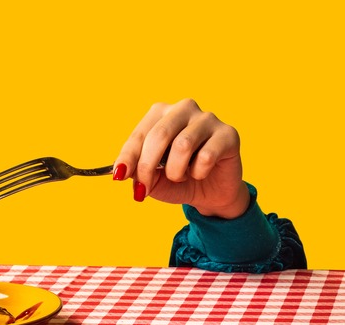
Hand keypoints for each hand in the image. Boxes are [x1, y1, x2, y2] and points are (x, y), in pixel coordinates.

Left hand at [113, 98, 248, 218]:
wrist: (209, 192)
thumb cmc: (177, 178)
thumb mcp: (151, 178)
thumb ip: (137, 170)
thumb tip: (124, 171)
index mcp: (160, 113)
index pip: (140, 134)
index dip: (128, 157)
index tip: (119, 177)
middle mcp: (184, 109)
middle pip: (159, 135)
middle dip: (148, 167)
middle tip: (145, 188)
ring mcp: (208, 119)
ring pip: (183, 145)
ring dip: (175, 171)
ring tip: (178, 177)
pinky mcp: (228, 134)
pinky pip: (206, 156)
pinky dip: (198, 172)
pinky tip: (200, 173)